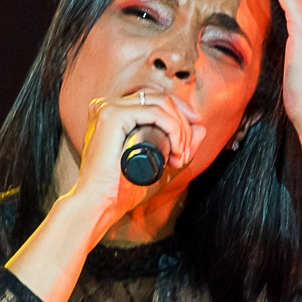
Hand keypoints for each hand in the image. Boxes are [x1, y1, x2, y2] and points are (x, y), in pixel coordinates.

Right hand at [65, 88, 205, 221]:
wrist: (100, 204)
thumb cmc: (122, 190)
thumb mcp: (160, 165)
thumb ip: (180, 147)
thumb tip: (201, 126)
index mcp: (113, 113)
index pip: (154, 99)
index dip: (179, 113)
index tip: (191, 137)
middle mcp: (107, 105)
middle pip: (159, 97)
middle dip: (183, 120)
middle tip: (186, 150)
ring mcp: (108, 107)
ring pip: (160, 102)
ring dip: (180, 128)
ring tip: (180, 155)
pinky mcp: (112, 115)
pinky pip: (154, 112)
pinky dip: (172, 128)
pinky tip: (175, 149)